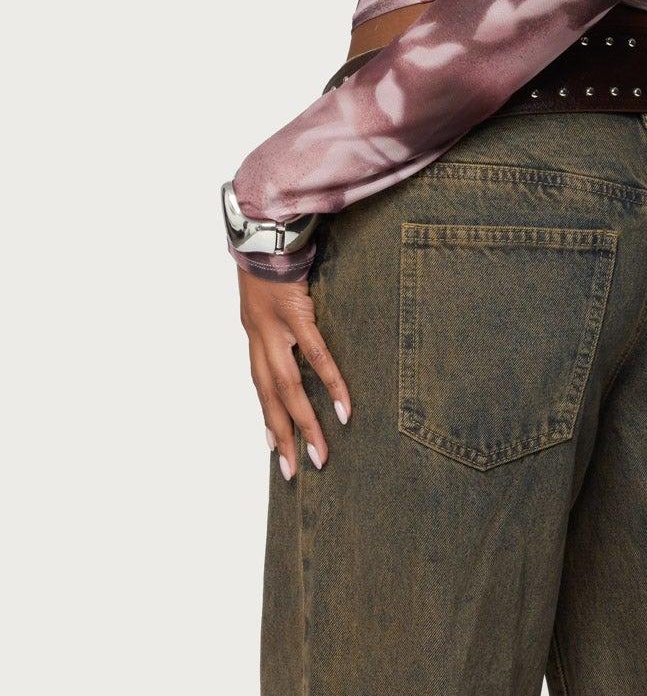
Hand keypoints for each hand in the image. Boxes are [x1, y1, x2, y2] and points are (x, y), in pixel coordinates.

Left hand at [237, 266, 351, 477]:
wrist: (265, 224)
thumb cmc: (274, 254)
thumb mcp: (272, 290)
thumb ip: (283, 313)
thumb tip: (299, 326)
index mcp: (256, 332)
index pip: (259, 385)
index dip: (266, 416)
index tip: (274, 447)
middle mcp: (260, 336)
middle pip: (269, 396)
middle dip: (281, 435)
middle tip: (293, 471)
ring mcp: (275, 327)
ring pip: (288, 386)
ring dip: (303, 423)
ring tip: (319, 453)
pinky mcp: (295, 313)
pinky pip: (315, 355)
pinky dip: (328, 383)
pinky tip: (342, 408)